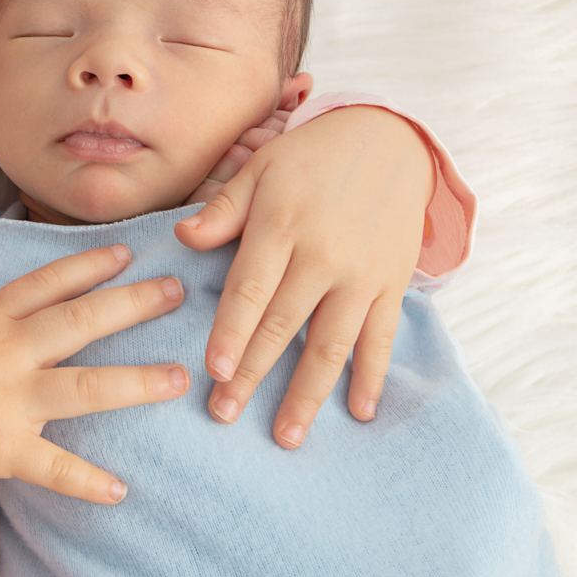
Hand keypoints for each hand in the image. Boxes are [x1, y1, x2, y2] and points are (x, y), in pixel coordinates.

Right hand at [0, 245, 188, 503]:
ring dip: (137, 382)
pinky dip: (88, 481)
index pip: (48, 282)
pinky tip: (120, 491)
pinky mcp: (2, 446)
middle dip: (133, 304)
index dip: (90, 265)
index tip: (126, 251)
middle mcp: (7, 350)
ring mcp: (9, 397)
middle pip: (82, 320)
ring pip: (86, 385)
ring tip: (178, 378)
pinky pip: (55, 466)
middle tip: (176, 292)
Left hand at [175, 105, 433, 447]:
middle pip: (283, 326)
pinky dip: (371, 377)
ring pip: (331, 344)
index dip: (230, 333)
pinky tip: (357, 412)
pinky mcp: (392, 284)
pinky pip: (380, 338)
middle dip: (252, 375)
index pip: (250, 290)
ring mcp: (362, 274)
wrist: (391, 140)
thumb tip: (183, 239)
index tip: (211, 372)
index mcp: (282, 225)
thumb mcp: (261, 167)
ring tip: (286, 436)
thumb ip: (223, 209)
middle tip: (225, 415)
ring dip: (307, 394)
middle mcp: (323, 255)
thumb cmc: (312, 156)